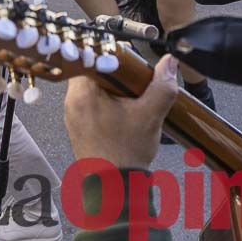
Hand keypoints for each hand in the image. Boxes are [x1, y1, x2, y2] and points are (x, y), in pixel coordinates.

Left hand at [65, 54, 178, 168]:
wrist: (115, 187)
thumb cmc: (126, 153)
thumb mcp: (150, 115)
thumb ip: (162, 85)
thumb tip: (170, 63)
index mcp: (83, 92)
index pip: (90, 56)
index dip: (110, 53)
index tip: (127, 60)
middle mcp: (71, 101)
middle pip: (91, 70)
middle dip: (113, 72)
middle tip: (133, 80)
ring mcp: (72, 115)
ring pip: (90, 87)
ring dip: (110, 88)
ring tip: (129, 97)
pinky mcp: (76, 126)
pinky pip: (89, 103)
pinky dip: (104, 102)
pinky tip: (121, 112)